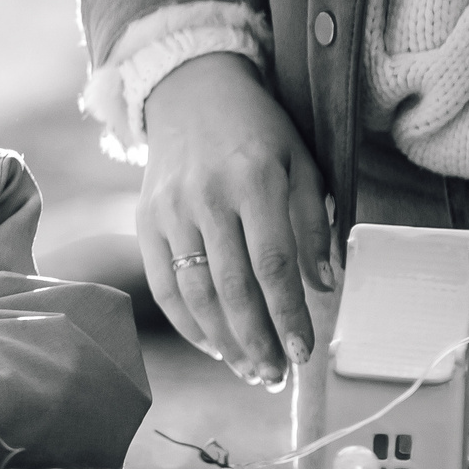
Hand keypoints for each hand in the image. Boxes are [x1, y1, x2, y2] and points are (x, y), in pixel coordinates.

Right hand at [138, 52, 332, 386]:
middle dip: (258, 340)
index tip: (304, 352)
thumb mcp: (301, 161)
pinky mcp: (145, 220)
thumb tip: (323, 285)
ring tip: (250, 370)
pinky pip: (163, 283)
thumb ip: (313, 221)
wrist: (190, 91)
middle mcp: (207, 196)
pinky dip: (188, 322)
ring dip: (224, 341)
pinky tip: (214, 344)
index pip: (272, 263)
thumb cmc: (257, 130)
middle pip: (232, 286)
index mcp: (253, 179)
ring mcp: (170, 210)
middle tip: (277, 377)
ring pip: (195, 292)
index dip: (288, 315)